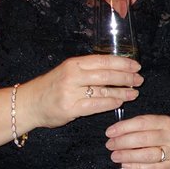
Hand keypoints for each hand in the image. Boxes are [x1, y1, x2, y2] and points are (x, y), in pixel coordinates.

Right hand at [24, 54, 139, 129]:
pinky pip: (96, 105)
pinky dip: (110, 103)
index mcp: (74, 63)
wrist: (29, 103)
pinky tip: (119, 102)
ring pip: (103, 90)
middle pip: (106, 74)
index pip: (103, 60)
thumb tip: (115, 69)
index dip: (122, 63)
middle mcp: (72, 75)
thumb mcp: (67, 72)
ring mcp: (71, 92)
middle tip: (139, 80)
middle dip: (126, 77)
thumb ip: (87, 70)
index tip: (136, 65)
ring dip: (122, 91)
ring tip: (134, 93)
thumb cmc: (51, 87)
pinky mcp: (70, 108)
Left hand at [105, 114, 169, 168]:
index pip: (141, 122)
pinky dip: (137, 167)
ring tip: (115, 156)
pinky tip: (126, 166)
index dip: (123, 127)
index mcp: (166, 122)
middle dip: (122, 142)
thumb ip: (143, 127)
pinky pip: (151, 168)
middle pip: (142, 139)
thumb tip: (117, 132)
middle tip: (110, 145)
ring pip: (146, 154)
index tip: (109, 132)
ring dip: (127, 156)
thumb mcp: (162, 126)